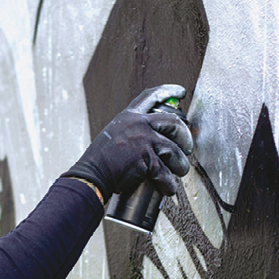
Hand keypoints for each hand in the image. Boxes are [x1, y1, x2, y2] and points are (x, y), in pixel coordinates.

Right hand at [62, 84, 192, 201]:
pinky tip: (167, 187)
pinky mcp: (146, 159)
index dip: (168, 91)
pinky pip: (166, 171)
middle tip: (186, 148)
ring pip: (174, 150)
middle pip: (173, 122)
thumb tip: (152, 139)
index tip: (181, 92)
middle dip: (185, 136)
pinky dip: (169, 183)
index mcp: (129, 116)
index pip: (151, 96)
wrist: (92, 174)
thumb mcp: (114, 134)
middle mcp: (138, 124)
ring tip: (178, 171)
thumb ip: (132, 132)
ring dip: (180, 164)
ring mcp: (143, 140)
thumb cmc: (101, 159)